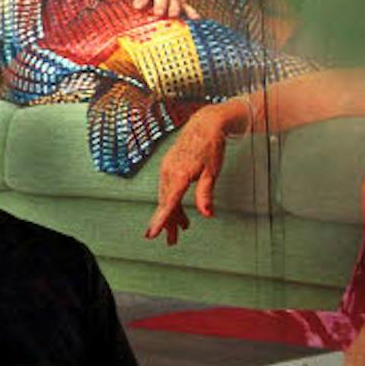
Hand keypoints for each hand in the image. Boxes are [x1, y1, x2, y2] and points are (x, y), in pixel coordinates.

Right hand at [144, 106, 229, 243]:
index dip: (160, 220)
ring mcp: (166, 169)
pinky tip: (179, 210)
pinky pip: (168, 189)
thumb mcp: (213, 172)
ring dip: (172, 213)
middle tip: (171, 241)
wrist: (204, 124)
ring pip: (167, 197)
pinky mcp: (168, 167)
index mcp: (180, 174)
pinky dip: (172, 201)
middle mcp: (169, 172)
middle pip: (166, 203)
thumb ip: (206, 194)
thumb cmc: (211, 145)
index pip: (168, 202)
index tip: (152, 233)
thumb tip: (206, 214)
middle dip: (168, 223)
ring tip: (181, 229)